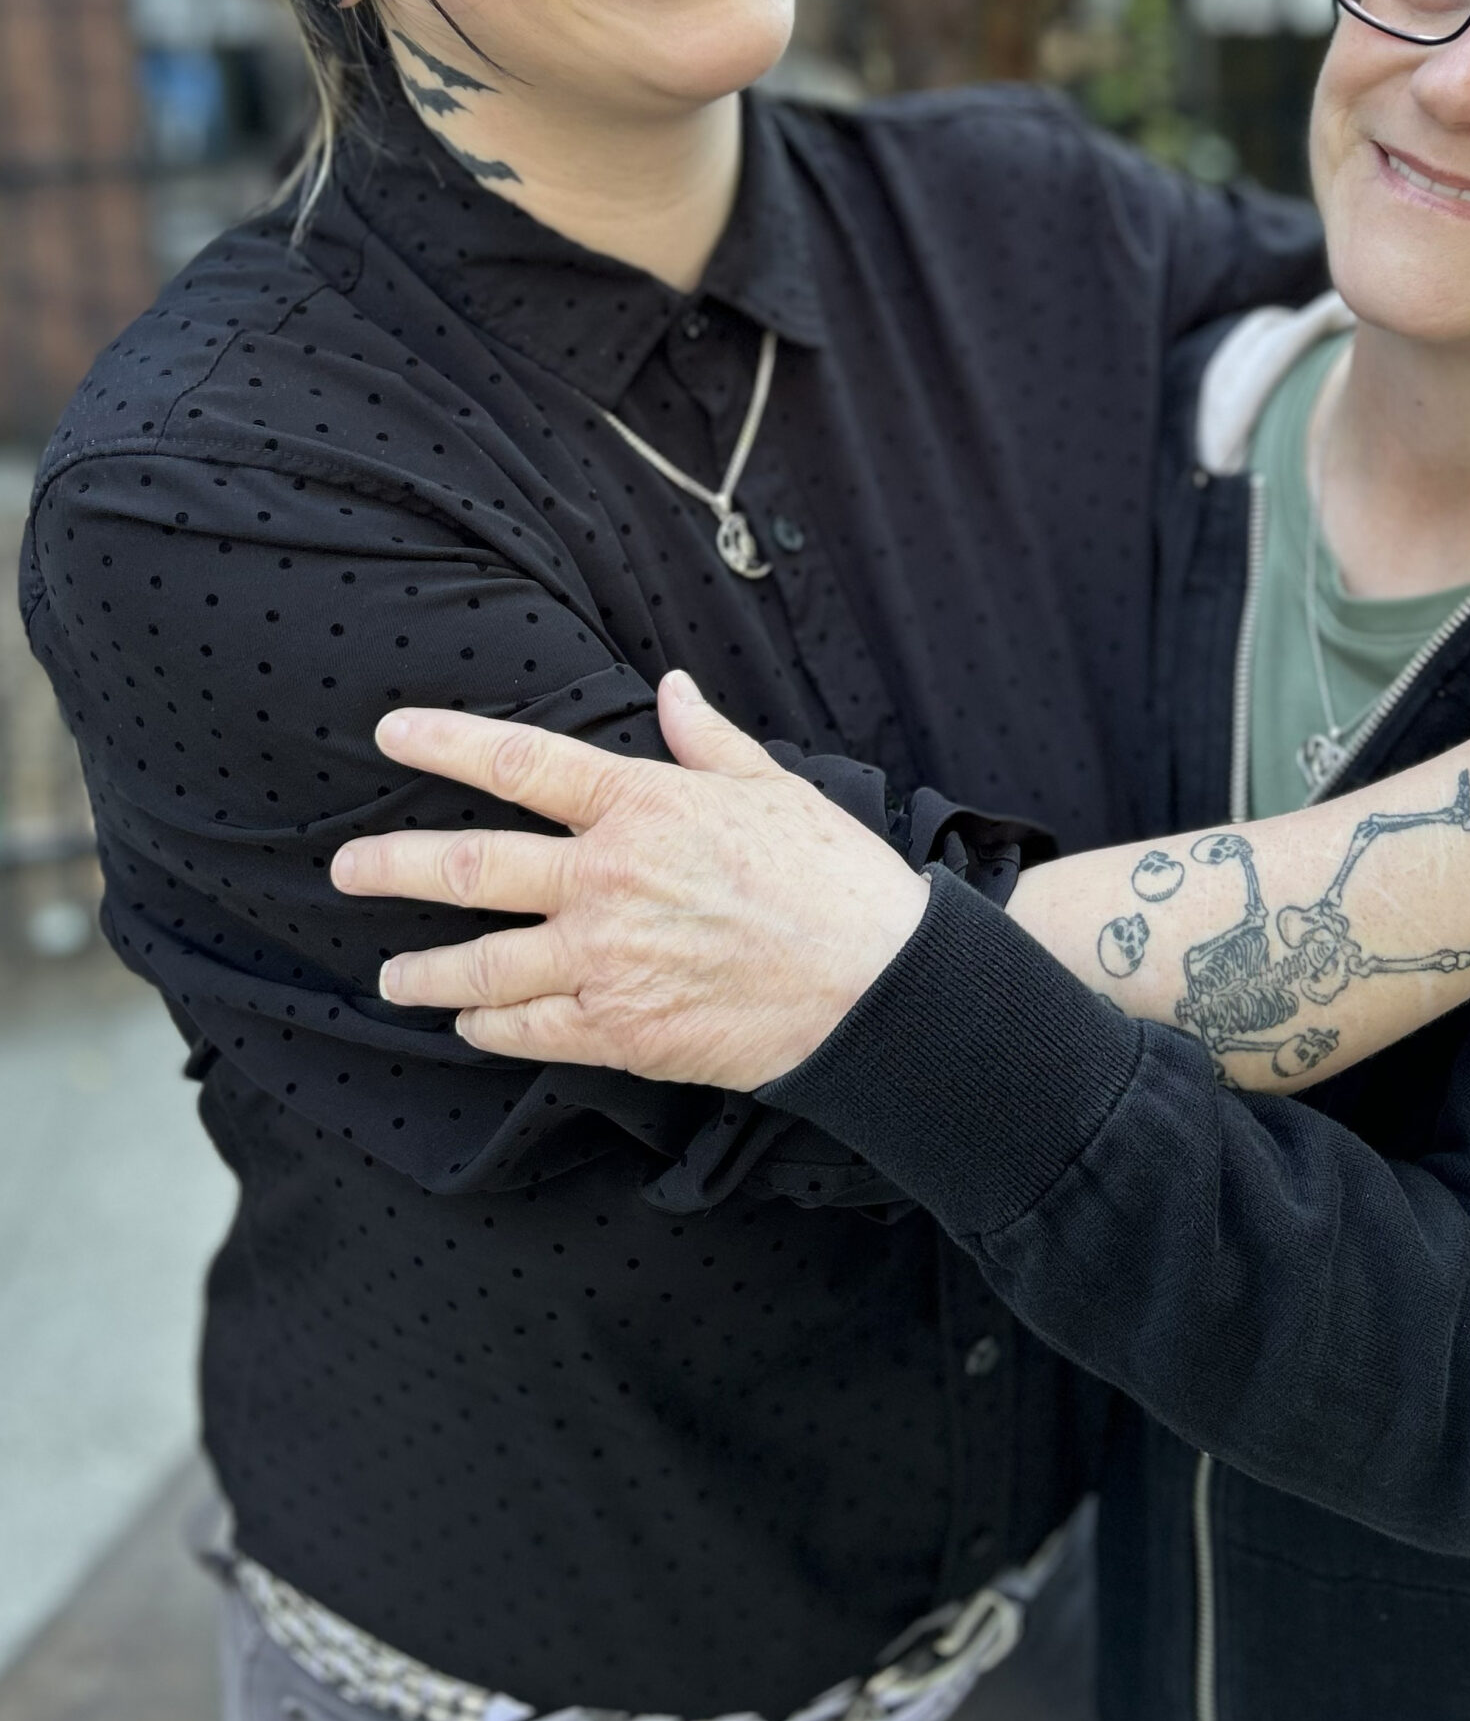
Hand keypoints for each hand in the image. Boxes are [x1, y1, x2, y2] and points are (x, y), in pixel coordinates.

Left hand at [331, 674, 930, 1084]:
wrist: (874, 982)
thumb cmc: (833, 877)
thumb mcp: (773, 786)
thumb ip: (707, 740)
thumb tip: (671, 689)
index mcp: (642, 806)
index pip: (520, 762)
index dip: (446, 742)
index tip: (391, 733)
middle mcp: (607, 879)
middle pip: (470, 867)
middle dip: (393, 867)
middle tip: (344, 869)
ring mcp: (606, 959)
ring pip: (483, 965)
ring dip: (425, 972)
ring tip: (392, 977)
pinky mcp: (620, 1030)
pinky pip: (529, 1031)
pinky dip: (491, 1028)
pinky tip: (472, 1025)